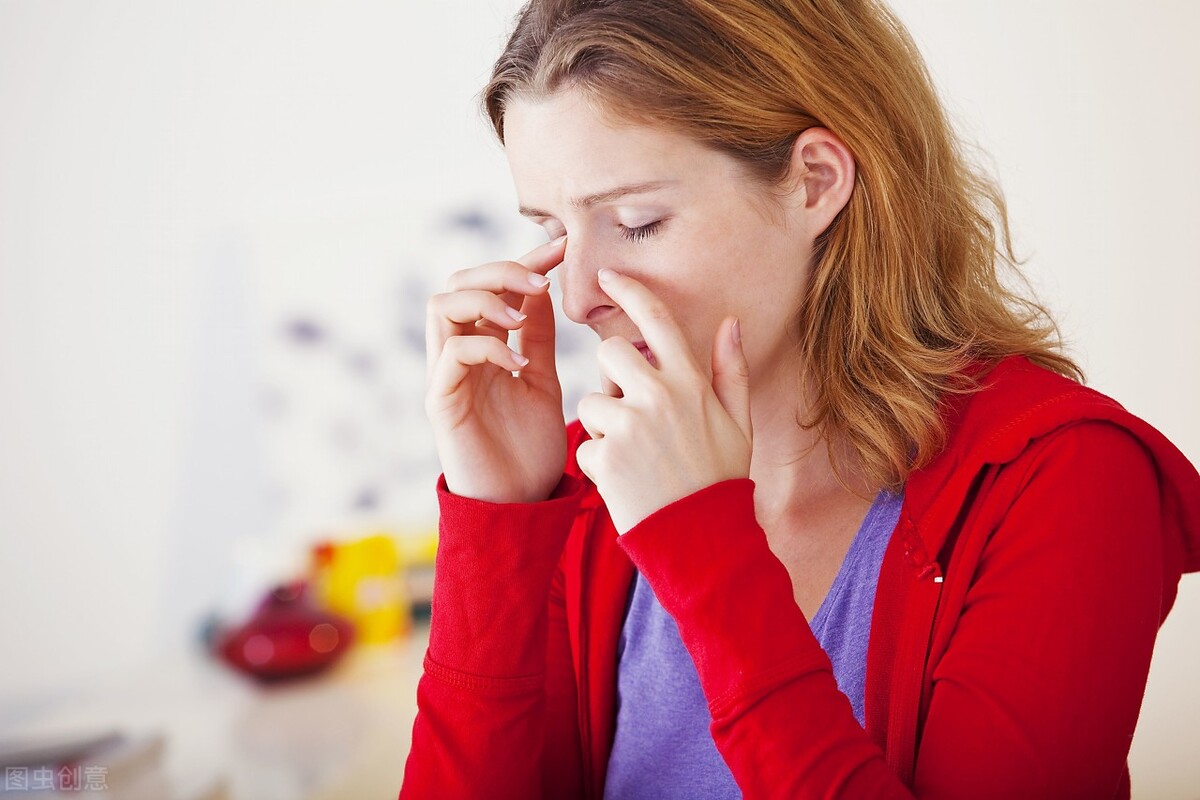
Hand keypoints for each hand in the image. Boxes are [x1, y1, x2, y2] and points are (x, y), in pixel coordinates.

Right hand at [425, 237, 567, 503]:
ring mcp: (446, 376)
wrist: (520, 507)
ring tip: (522, 319)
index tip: (564, 246)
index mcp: (484, 345)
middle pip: (457, 282)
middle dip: (500, 269)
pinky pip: (451, 352)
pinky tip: (518, 363)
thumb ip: (537, 338)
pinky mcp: (441, 402)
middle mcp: (458, 354)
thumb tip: (543, 287)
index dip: (525, 259)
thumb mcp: (542, 380)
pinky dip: (487, 345)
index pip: (494, 285)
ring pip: (441, 305)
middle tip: (541, 282)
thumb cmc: (529, 450)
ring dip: (486, 300)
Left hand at [575, 269, 752, 532]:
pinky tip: (626, 482)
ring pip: (592, 401)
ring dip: (604, 426)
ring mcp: (630, 424)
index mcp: (690, 382)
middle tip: (632, 412)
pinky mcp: (605, 455)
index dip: (629, 290)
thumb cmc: (720, 478)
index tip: (606, 275)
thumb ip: (731, 370)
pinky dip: (599, 463)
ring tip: (635, 458)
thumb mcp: (738, 423)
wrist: (702, 539)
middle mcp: (659, 395)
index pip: (656, 319)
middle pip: (611, 352)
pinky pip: (586, 443)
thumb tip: (731, 323)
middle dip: (613, 376)